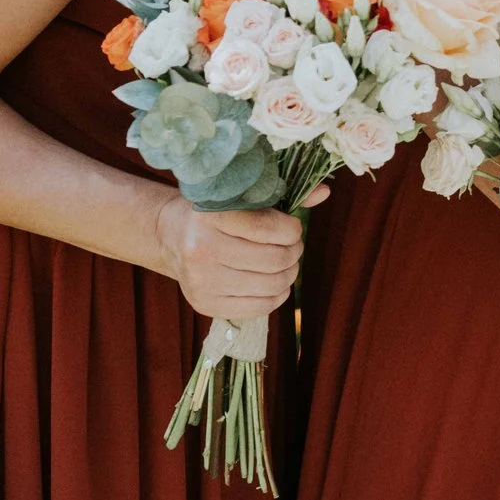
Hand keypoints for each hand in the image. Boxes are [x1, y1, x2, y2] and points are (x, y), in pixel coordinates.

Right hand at [152, 183, 327, 317]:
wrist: (174, 238)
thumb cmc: (219, 213)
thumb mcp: (244, 197)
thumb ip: (285, 195)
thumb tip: (326, 191)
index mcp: (212, 215)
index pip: (272, 228)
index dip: (293, 229)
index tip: (291, 228)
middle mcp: (201, 249)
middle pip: (276, 259)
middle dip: (294, 252)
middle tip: (291, 247)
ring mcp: (201, 280)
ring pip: (272, 284)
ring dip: (289, 274)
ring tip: (283, 263)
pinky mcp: (204, 304)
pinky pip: (260, 307)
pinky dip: (276, 295)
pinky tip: (272, 282)